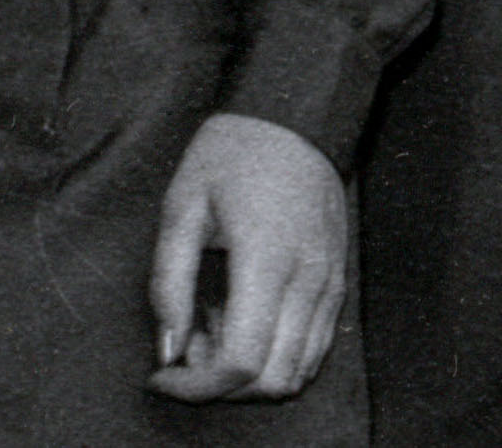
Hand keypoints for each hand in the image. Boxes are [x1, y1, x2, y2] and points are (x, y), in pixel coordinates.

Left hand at [146, 114, 346, 401]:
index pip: (241, 362)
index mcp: (266, 259)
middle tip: (187, 347)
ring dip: (251, 373)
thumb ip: (169, 283)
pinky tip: (246, 317)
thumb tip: (168, 349)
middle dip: (221, 386)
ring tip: (215, 329)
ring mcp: (331, 280)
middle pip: (273, 380)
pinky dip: (277, 354)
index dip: (196, 386)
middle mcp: (309, 278)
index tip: (162, 372)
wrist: (294, 115)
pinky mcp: (338, 278)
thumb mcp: (182, 208)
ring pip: (298, 370)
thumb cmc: (231, 154)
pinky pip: (315, 345)